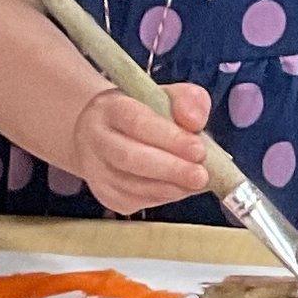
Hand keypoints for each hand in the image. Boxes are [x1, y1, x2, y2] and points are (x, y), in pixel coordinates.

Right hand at [67, 82, 210, 217]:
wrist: (109, 134)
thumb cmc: (145, 113)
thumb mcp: (167, 96)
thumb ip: (187, 100)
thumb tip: (195, 122)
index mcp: (110, 108)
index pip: (137, 122)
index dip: (169, 138)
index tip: (199, 149)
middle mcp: (96, 139)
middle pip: (130, 158)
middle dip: (170, 169)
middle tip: (201, 176)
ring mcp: (97, 170)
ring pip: (133, 186)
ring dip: (171, 187)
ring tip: (198, 182)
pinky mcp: (106, 195)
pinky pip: (137, 201)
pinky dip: (164, 197)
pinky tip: (181, 188)